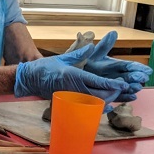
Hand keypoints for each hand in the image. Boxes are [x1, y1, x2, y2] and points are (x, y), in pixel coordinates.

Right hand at [14, 45, 129, 107]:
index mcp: (74, 75)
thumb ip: (79, 54)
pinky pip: (85, 107)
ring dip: (106, 101)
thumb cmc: (46, 67)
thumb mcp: (63, 58)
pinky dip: (96, 107)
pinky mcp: (68, 102)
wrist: (30, 79)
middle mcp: (73, 88)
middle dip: (112, 94)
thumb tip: (92, 46)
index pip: (97, 81)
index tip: (123, 84)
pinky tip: (103, 105)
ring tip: (113, 95)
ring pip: (94, 104)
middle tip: (119, 88)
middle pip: (99, 95)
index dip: (112, 84)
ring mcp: (71, 97)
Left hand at [84, 31, 151, 100]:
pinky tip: (132, 97)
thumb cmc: (84, 63)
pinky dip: (124, 97)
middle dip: (137, 77)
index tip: (147, 70)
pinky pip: (116, 97)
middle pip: (129, 77)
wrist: (71, 75)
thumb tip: (113, 32)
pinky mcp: (106, 95)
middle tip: (142, 78)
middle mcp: (116, 76)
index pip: (130, 66)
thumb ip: (104, 46)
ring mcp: (112, 86)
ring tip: (136, 87)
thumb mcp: (94, 54)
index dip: (139, 68)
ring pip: (125, 87)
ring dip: (132, 87)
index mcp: (116, 65)